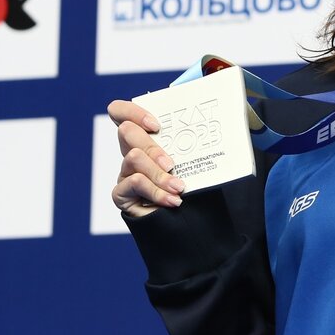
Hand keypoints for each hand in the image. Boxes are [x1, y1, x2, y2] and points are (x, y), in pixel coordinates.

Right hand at [108, 99, 184, 217]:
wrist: (187, 222)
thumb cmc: (192, 185)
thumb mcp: (193, 158)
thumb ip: (193, 139)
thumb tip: (214, 119)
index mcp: (145, 138)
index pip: (120, 112)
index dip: (132, 112)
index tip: (156, 125)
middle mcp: (131, 152)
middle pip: (127, 132)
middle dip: (153, 147)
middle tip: (172, 164)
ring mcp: (124, 172)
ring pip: (134, 157)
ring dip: (159, 174)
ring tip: (179, 187)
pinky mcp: (121, 194)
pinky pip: (134, 182)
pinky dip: (156, 192)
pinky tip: (173, 200)